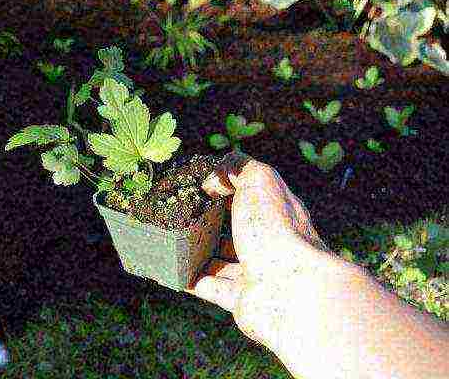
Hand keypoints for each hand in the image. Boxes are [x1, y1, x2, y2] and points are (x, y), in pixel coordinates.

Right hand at [185, 150, 339, 354]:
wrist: (290, 290)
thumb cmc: (277, 231)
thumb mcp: (259, 181)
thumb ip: (238, 167)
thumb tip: (213, 181)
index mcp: (280, 213)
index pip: (257, 196)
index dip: (232, 188)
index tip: (204, 186)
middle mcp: (273, 244)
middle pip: (241, 231)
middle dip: (216, 223)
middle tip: (188, 214)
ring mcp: (259, 273)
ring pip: (225, 262)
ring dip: (203, 254)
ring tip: (178, 242)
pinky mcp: (243, 300)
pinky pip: (212, 288)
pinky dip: (193, 281)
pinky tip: (176, 271)